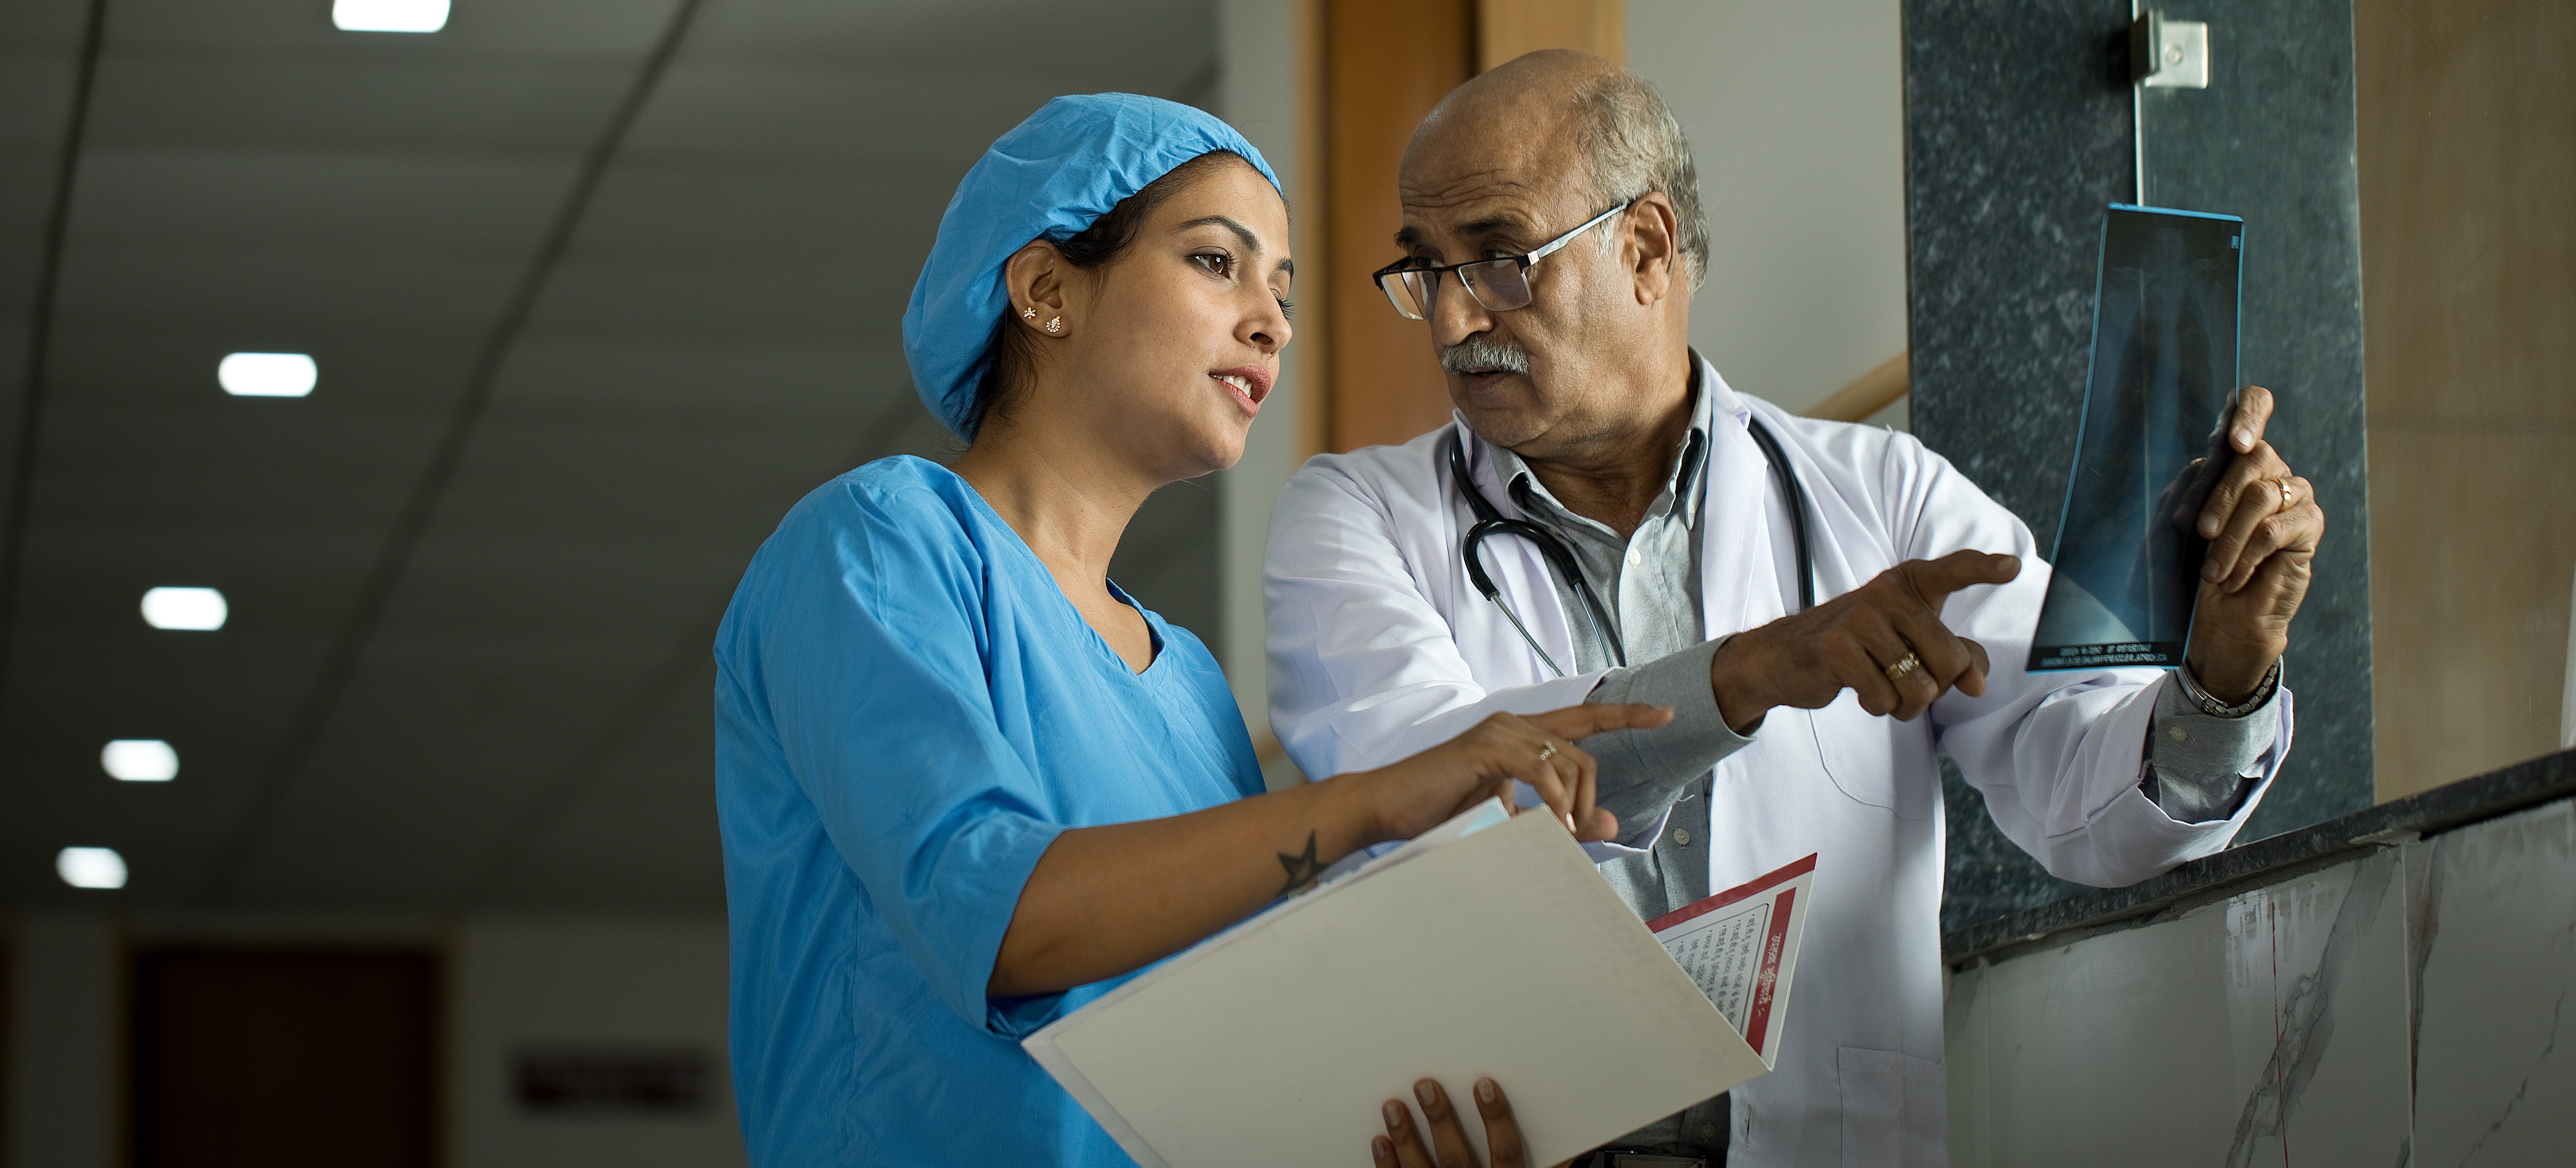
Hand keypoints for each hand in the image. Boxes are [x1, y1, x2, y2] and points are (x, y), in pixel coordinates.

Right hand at [1354, 704, 1673, 846]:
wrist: (1386, 809)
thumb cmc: (1442, 813)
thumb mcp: (1513, 819)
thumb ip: (1562, 818)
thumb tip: (1610, 821)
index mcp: (1520, 735)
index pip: (1585, 719)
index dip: (1627, 715)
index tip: (1665, 714)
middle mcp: (1514, 723)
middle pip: (1583, 751)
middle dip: (1591, 796)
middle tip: (1579, 834)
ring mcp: (1499, 731)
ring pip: (1567, 760)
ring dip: (1573, 804)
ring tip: (1558, 834)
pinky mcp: (1485, 747)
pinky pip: (1539, 768)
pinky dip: (1552, 798)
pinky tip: (1548, 821)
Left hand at [1374, 1078, 1543, 1167]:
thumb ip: (1548, 1166)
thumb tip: (1568, 1147)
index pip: (1506, 1153)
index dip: (1496, 1119)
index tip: (1484, 1086)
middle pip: (1456, 1158)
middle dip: (1440, 1121)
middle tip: (1425, 1087)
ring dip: (1406, 1138)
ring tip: (1393, 1107)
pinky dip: (1388, 1165)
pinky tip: (1381, 1142)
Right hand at [1708, 549, 2019, 729]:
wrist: (1785, 657)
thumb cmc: (1859, 648)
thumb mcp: (1909, 643)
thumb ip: (1953, 655)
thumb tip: (1977, 683)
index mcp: (1908, 584)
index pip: (1952, 570)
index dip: (1984, 569)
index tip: (2013, 567)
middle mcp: (1887, 593)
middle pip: (1950, 661)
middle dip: (1937, 687)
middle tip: (1909, 681)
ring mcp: (1860, 618)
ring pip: (1919, 687)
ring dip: (1907, 705)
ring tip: (1885, 690)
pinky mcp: (1837, 648)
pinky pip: (1884, 698)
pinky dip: (1878, 706)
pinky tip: (1860, 689)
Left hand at [2184, 385, 2320, 700]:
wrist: (2212, 621)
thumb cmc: (2185, 573)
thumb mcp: (2168, 530)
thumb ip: (2185, 489)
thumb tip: (2207, 458)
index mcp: (2229, 459)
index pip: (2252, 406)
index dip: (2249, 411)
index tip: (2233, 440)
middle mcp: (2265, 470)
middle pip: (2254, 455)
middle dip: (2218, 496)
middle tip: (2198, 533)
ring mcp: (2290, 496)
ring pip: (2262, 494)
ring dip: (2229, 536)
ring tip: (2210, 572)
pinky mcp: (2307, 527)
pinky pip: (2278, 529)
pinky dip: (2247, 555)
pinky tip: (2232, 578)